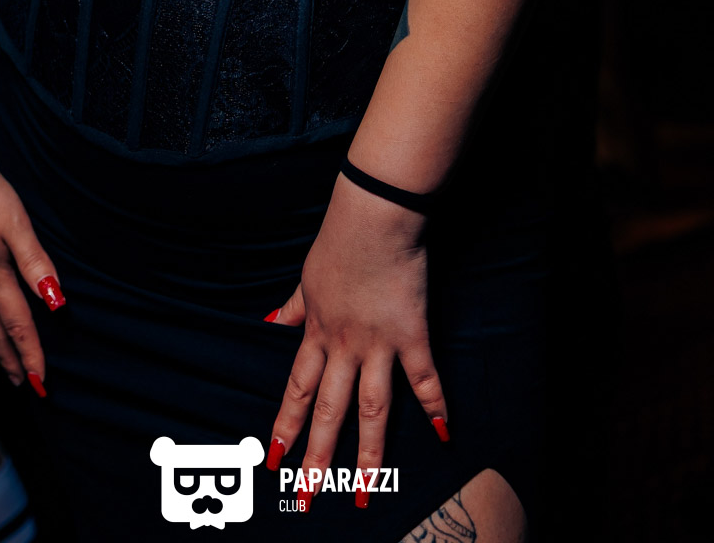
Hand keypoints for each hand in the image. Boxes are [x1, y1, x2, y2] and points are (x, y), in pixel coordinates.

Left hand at [265, 176, 446, 498]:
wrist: (373, 215)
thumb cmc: (339, 240)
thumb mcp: (308, 276)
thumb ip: (294, 307)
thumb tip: (270, 322)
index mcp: (317, 332)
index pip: (296, 390)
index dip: (285, 426)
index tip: (274, 460)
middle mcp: (344, 346)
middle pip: (328, 411)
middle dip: (316, 457)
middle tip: (308, 497)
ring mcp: (378, 343)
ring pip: (371, 409)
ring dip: (367, 454)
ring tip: (363, 492)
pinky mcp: (411, 334)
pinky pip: (423, 377)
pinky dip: (434, 405)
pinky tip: (442, 435)